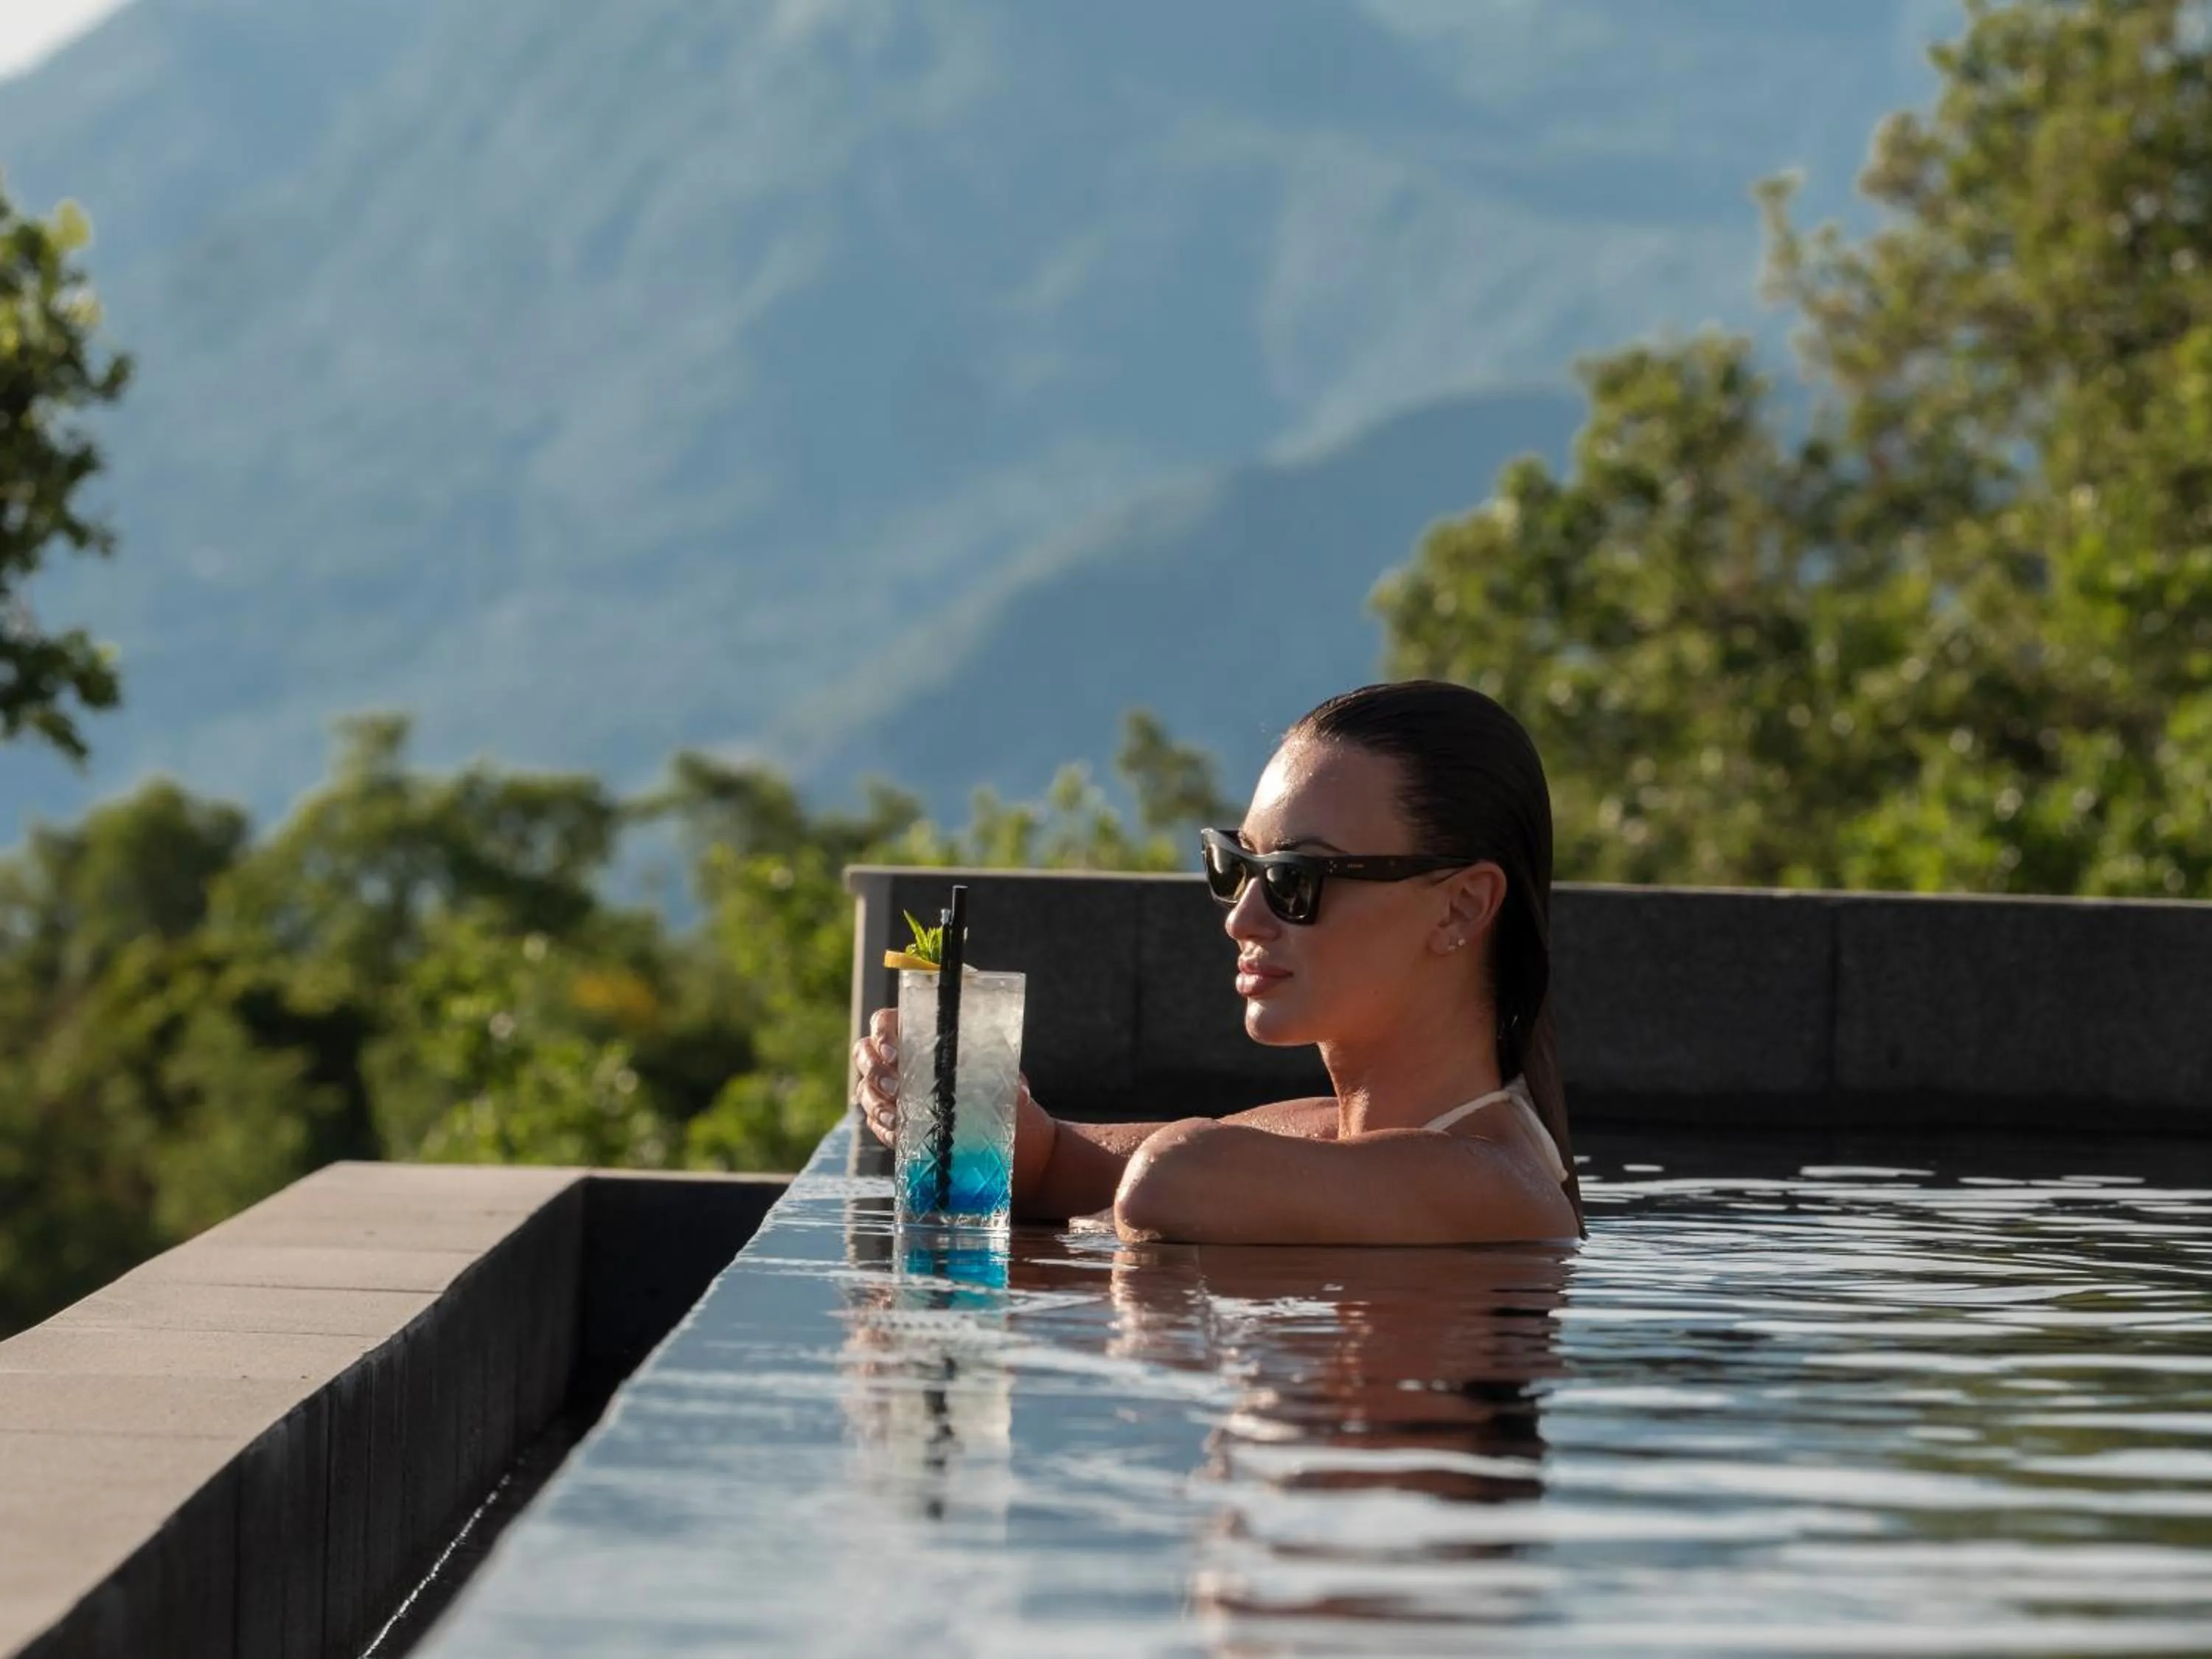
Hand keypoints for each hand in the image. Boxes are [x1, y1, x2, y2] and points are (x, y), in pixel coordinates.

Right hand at [852, 1006, 1045, 1161]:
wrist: (989, 1124)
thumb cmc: (988, 1084)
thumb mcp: (998, 1074)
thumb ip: (1003, 1076)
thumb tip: (1020, 1092)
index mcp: (913, 1033)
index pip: (884, 1022)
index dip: (882, 1034)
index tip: (895, 1052)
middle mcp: (892, 1058)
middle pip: (864, 1054)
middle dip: (875, 1071)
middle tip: (897, 1088)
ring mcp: (884, 1089)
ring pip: (864, 1090)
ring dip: (877, 1103)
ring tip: (896, 1118)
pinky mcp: (885, 1118)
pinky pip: (873, 1122)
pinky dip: (882, 1128)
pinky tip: (896, 1135)